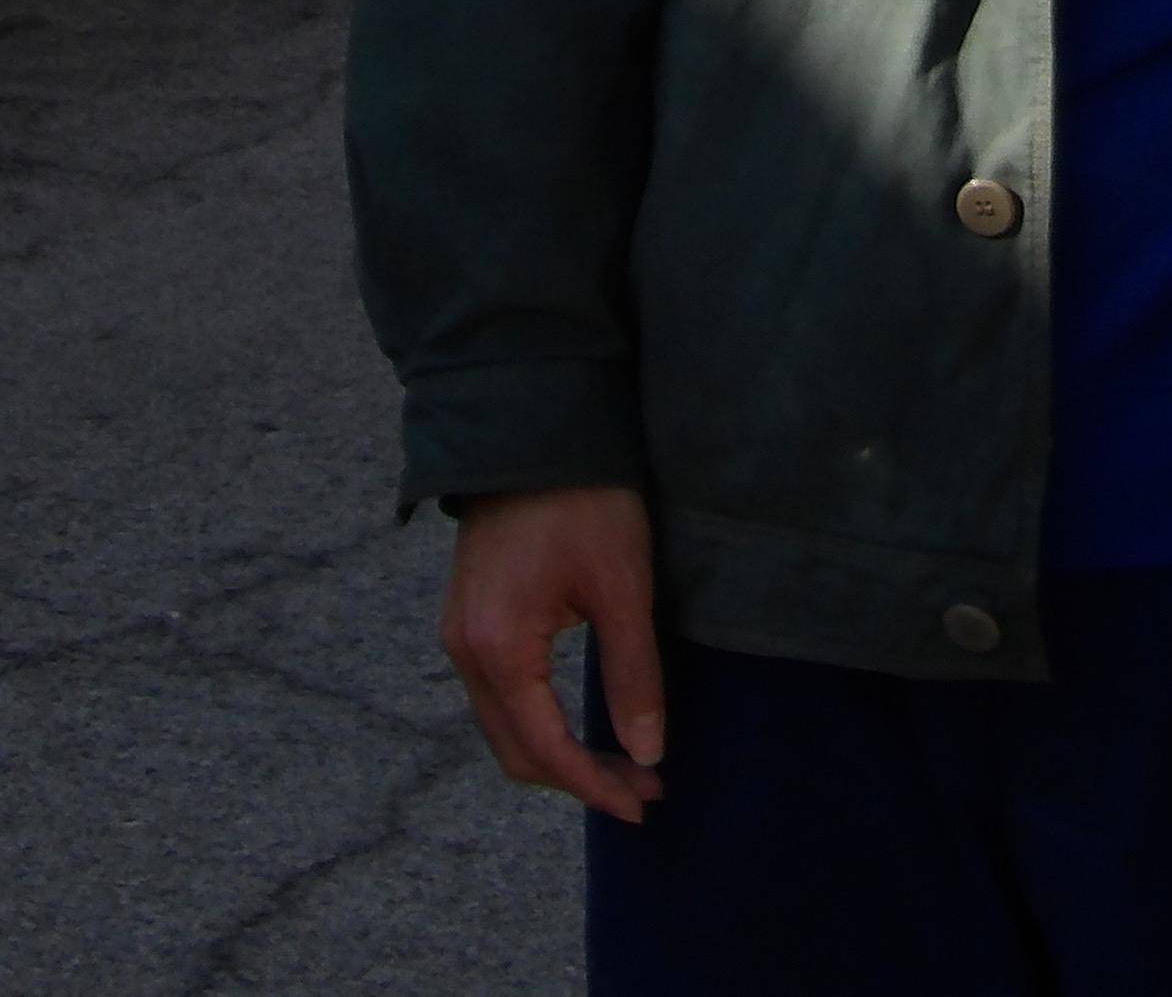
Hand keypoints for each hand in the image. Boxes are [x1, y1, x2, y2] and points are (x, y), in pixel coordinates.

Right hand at [443, 484, 666, 822]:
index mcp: (498, 648)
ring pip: (504, 728)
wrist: (536, 432)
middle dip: (579, 779)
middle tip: (643, 789)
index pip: (544, 749)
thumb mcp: (623, 585)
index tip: (642, 802)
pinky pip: (499, 697)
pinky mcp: (471, 622)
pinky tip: (583, 726)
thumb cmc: (586, 500)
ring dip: (558, 756)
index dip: (594, 784)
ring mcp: (460, 638)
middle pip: (515, 751)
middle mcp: (465, 653)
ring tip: (625, 764)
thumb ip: (632, 673)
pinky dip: (539, 723)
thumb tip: (648, 750)